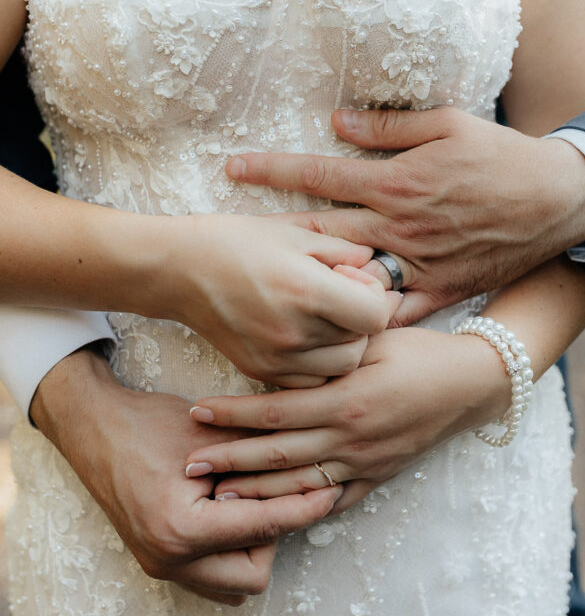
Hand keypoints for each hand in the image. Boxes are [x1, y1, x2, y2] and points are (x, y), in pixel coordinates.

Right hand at [30, 347, 342, 603]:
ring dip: (253, 548)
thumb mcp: (212, 434)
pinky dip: (231, 550)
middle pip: (253, 574)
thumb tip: (316, 461)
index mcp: (182, 530)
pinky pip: (211, 575)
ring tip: (253, 500)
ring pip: (233, 583)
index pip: (265, 528)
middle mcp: (170, 559)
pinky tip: (234, 510)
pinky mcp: (158, 562)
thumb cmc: (148, 423)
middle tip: (279, 493)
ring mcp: (160, 566)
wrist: (92, 427)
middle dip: (275, 536)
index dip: (305, 508)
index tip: (332, 491)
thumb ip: (262, 457)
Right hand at [159, 214, 398, 386]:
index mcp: (307, 292)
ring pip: (341, 368)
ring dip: (345, 345)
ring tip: (326, 317)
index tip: (355, 279)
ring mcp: (276, 359)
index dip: (376, 296)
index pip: (375, 315)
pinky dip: (319, 364)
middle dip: (363, 320)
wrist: (178, 271)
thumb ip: (344, 251)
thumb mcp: (295, 233)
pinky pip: (311, 381)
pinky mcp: (261, 372)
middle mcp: (295, 333)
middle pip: (362, 344)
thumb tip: (375, 266)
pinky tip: (307, 336)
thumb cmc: (235, 243)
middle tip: (343, 296)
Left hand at [185, 327, 509, 511]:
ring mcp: (365, 463)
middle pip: (277, 455)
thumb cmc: (422, 352)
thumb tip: (285, 351)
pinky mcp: (378, 476)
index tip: (197, 412)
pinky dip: (302, 507)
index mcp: (346, 400)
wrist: (472, 384)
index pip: (275, 412)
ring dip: (256, 492)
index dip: (232, 414)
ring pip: (300, 484)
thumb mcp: (376, 340)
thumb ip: (331, 352)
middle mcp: (351, 438)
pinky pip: (334, 499)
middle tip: (189, 463)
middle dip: (229, 460)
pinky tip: (276, 514)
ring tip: (218, 495)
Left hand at [226, 108, 584, 324]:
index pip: (320, 174)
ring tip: (265, 292)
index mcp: (396, 181)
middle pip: (321, 230)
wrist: (558, 199)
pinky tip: (330, 334)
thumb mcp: (448, 124)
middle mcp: (399, 226)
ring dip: (308, 284)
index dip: (271, 170)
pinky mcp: (441, 290)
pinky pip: (395, 312)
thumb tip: (337, 121)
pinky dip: (363, 324)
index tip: (231, 167)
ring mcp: (419, 263)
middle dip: (272, 233)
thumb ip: (388, 126)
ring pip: (350, 278)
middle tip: (229, 241)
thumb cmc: (501, 156)